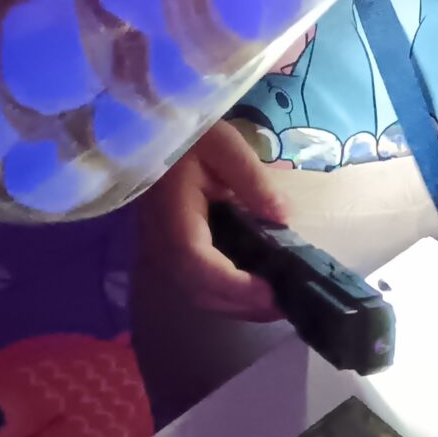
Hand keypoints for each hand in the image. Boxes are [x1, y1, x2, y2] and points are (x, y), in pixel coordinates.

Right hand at [138, 123, 291, 320]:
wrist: (151, 131)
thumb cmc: (189, 136)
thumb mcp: (225, 146)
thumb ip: (253, 181)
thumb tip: (284, 217)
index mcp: (173, 213)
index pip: (197, 262)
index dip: (233, 284)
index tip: (271, 292)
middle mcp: (161, 240)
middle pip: (197, 289)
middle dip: (242, 305)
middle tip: (286, 304)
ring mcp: (161, 248)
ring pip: (195, 292)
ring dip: (235, 305)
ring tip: (276, 302)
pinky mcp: (169, 249)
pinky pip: (194, 282)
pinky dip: (225, 294)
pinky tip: (253, 288)